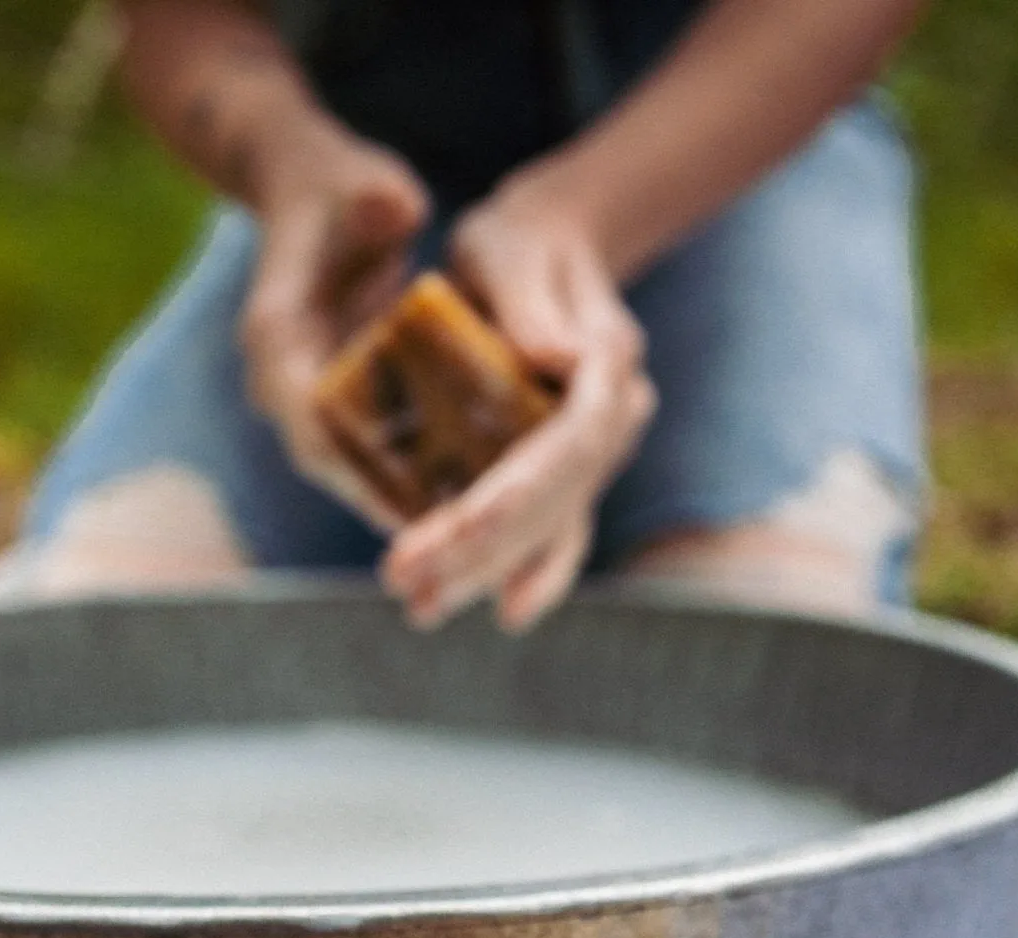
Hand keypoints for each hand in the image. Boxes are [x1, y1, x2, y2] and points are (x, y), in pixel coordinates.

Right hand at [241, 133, 431, 531]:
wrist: (304, 191)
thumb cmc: (337, 186)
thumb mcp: (358, 180)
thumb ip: (375, 198)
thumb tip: (398, 209)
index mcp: (277, 334)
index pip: (308, 417)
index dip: (358, 467)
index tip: (407, 506)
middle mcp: (280, 378)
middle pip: (329, 462)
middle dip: (386, 504)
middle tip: (449, 548)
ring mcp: (301, 398)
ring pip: (346, 470)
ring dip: (397, 505)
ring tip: (462, 545)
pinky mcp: (328, 406)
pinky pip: (363, 458)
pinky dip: (406, 482)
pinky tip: (462, 506)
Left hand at [380, 179, 655, 630]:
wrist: (545, 254)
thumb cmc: (517, 245)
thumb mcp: (509, 248)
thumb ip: (530, 302)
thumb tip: (558, 358)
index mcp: (605, 364)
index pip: (567, 445)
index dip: (516, 495)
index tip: (462, 529)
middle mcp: (613, 417)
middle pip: (553, 502)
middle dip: (481, 550)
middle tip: (405, 581)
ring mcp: (594, 454)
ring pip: (550, 529)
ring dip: (486, 575)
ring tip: (420, 609)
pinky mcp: (566, 476)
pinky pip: (554, 536)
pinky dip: (528, 576)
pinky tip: (500, 612)